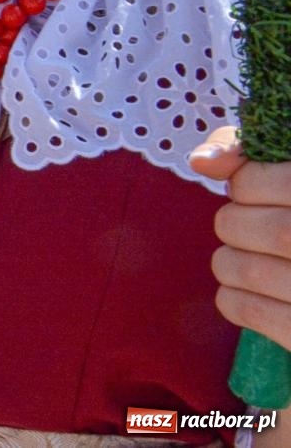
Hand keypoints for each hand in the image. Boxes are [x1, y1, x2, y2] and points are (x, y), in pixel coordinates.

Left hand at [191, 127, 290, 349]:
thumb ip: (251, 154)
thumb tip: (202, 161)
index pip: (250, 182)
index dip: (243, 184)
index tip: (260, 191)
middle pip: (235, 225)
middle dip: (235, 223)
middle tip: (257, 228)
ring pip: (234, 267)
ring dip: (230, 261)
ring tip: (253, 259)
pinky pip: (245, 309)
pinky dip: (234, 298)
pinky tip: (253, 292)